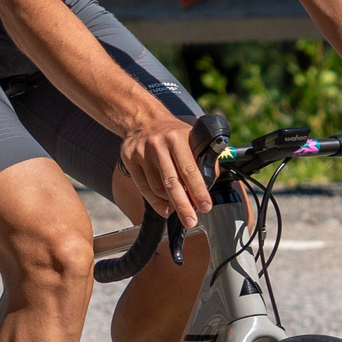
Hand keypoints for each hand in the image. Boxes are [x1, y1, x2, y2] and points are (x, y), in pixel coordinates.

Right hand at [116, 107, 211, 227]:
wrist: (143, 119)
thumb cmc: (172, 132)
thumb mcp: (191, 136)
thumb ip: (203, 157)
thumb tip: (211, 182)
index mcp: (177, 138)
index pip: (189, 169)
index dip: (198, 190)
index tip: (205, 206)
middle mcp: (157, 145)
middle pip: (171, 183)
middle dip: (183, 205)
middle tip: (191, 221)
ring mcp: (141, 153)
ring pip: (157, 188)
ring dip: (170, 202)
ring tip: (179, 209)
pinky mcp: (130, 160)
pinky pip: (144, 188)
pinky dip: (156, 201)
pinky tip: (165, 207)